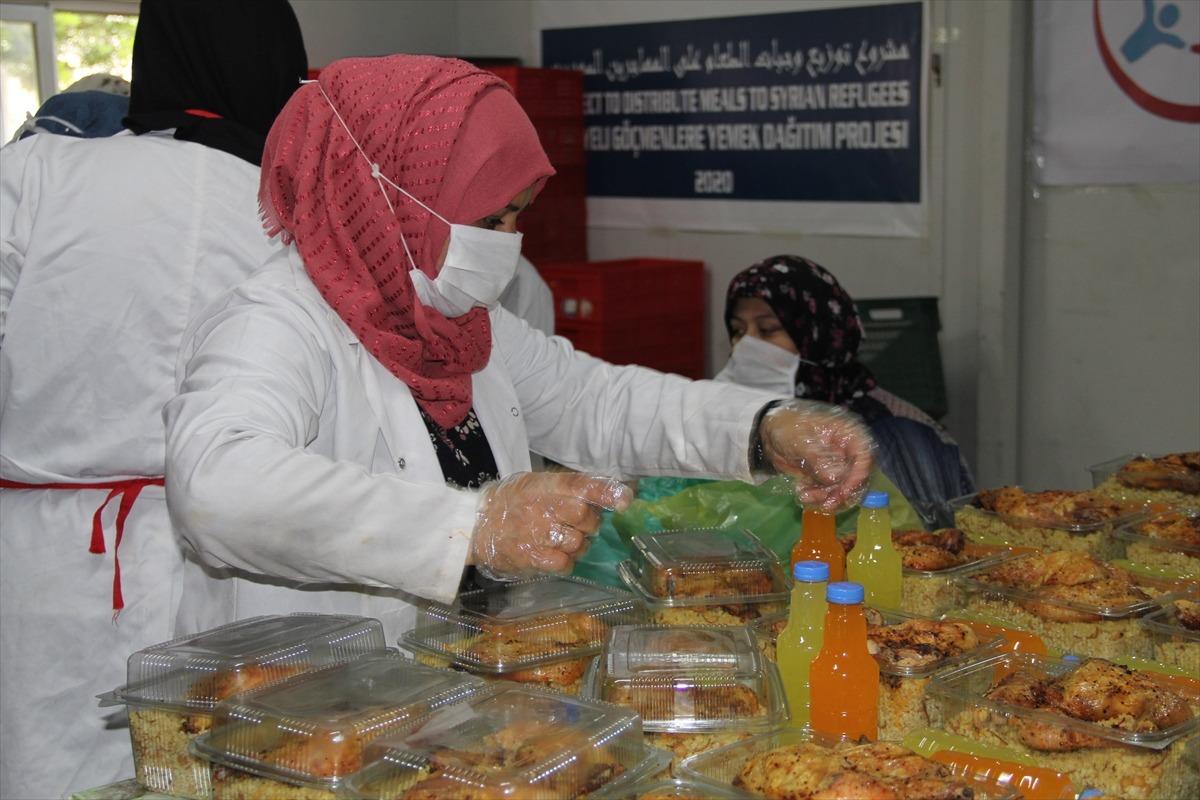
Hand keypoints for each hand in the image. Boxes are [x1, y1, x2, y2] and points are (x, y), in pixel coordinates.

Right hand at [471, 471, 633, 579]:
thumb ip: (568, 487)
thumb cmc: (511, 503)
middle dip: (589, 523)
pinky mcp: (530, 556)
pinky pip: (564, 563)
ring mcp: (536, 533)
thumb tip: (613, 491)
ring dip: (579, 545)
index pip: (580, 485)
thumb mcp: (535, 484)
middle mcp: (541, 507)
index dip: (605, 492)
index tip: (625, 500)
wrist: (475, 526)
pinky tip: (555, 555)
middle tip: (580, 525)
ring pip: (577, 542)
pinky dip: (566, 561)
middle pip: (584, 516)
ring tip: (565, 541)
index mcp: (544, 485)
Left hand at [756, 400, 874, 512]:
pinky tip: (801, 492)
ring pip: (841, 488)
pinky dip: (816, 496)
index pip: (864, 456)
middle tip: (826, 504)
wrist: (769, 431)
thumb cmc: (788, 426)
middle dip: (841, 493)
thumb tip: (835, 478)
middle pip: (855, 477)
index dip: (858, 477)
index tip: (844, 492)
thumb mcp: (800, 440)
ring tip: (804, 496)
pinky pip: (827, 491)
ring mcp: (836, 465)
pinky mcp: (824, 476)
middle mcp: (846, 451)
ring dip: (825, 496)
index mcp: (847, 434)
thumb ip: (818, 458)